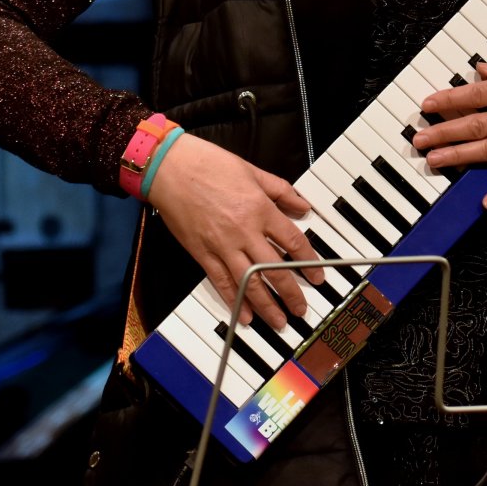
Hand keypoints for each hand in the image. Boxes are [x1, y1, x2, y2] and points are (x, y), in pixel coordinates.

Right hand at [148, 134, 325, 329]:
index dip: (309, 261)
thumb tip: (303, 206)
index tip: (317, 275)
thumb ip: (281, 191)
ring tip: (278, 321)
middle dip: (291, 292)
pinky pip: (221, 282)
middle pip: (274, 269)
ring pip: (249, 282)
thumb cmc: (208, 164)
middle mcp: (243, 231)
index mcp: (259, 208)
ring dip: (266, 305)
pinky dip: (233, 300)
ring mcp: (222, 245)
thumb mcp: (253, 171)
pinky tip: (244, 315)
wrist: (170, 168)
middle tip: (301, 308)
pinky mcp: (201, 253)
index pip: (292, 241)